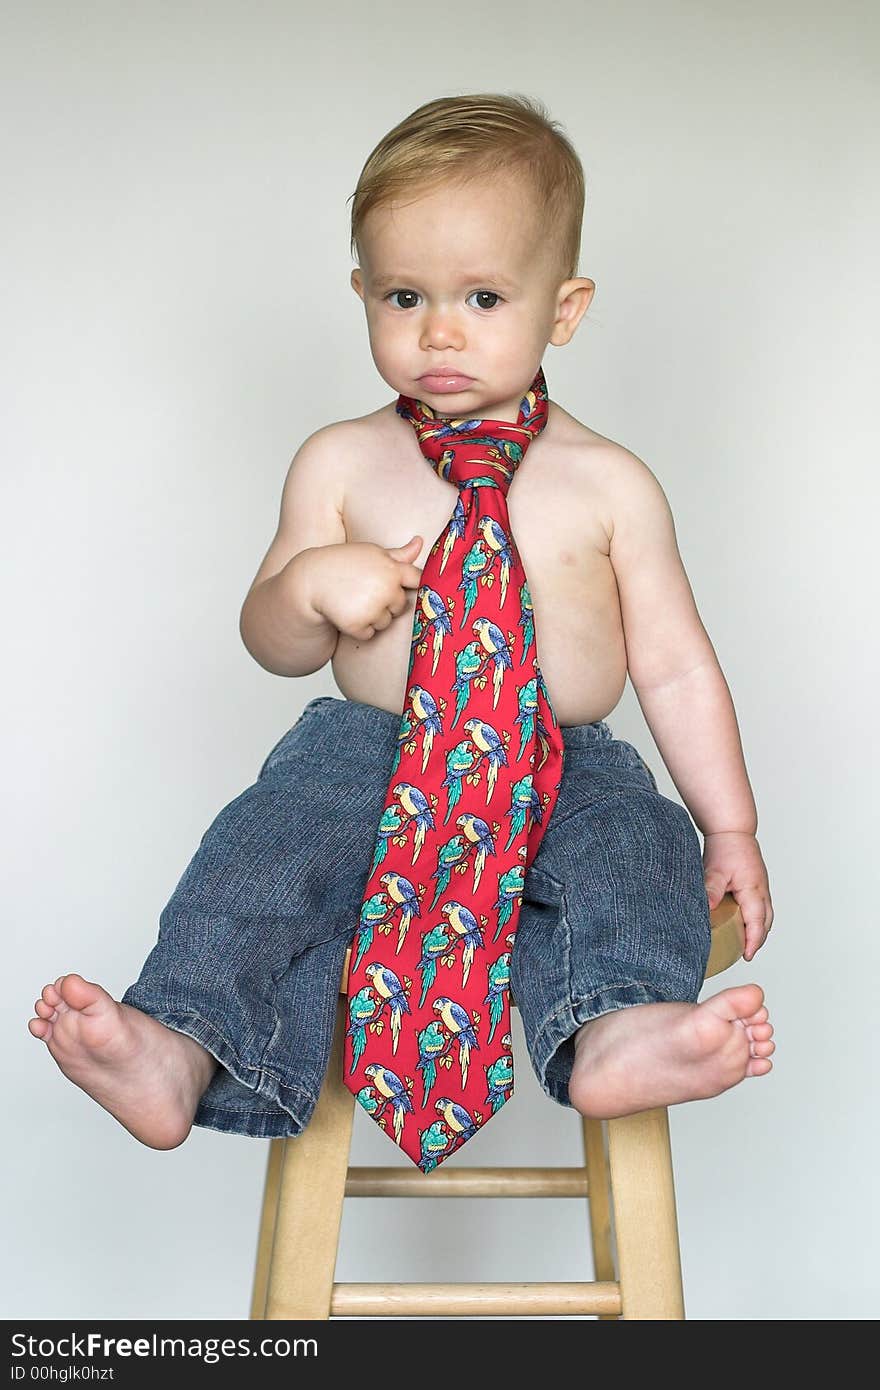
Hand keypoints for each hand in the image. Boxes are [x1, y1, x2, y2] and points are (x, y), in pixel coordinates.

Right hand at [308, 535, 423, 640]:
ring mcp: (373, 608)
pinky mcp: (358, 625)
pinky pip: (369, 635)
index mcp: (392, 568)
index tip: (399, 586)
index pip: (418, 580)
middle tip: (363, 591)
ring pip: (385, 623)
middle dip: (386, 603)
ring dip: (372, 618)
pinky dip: (359, 629)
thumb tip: (420, 542)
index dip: (413, 585)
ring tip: (352, 601)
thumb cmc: (342, 564)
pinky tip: (346, 613)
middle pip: (400, 606)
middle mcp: (386, 588)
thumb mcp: (370, 553)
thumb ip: (398, 554)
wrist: (309, 580)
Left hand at [702, 831, 773, 961]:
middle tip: (746, 953)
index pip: (757, 923)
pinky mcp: (757, 885)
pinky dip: (756, 919)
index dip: (753, 941)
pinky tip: (743, 923)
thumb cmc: (726, 848)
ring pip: (766, 916)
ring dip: (758, 930)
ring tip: (745, 943)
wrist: (733, 831)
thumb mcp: (716, 870)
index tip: (748, 956)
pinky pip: (762, 907)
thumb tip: (708, 908)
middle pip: (766, 923)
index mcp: (754, 891)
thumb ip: (712, 890)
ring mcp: (762, 888)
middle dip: (758, 940)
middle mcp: (762, 891)